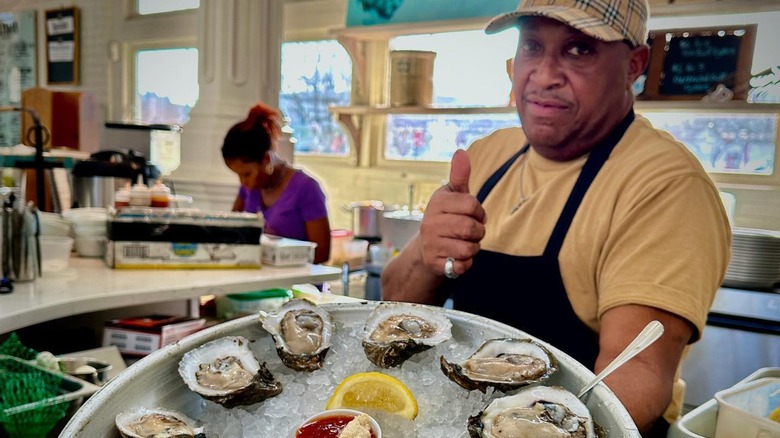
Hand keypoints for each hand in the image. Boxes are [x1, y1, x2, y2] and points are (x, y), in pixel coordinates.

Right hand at [418, 149, 486, 276]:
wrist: (426, 248)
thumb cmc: (447, 217)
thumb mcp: (453, 195)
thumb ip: (460, 176)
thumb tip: (461, 152)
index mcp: (437, 202)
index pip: (472, 205)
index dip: (479, 212)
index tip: (474, 215)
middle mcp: (430, 222)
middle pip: (471, 227)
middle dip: (478, 232)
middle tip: (471, 232)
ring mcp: (430, 243)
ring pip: (469, 248)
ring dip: (473, 248)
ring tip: (463, 243)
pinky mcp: (434, 263)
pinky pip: (462, 265)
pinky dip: (465, 263)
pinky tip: (456, 257)